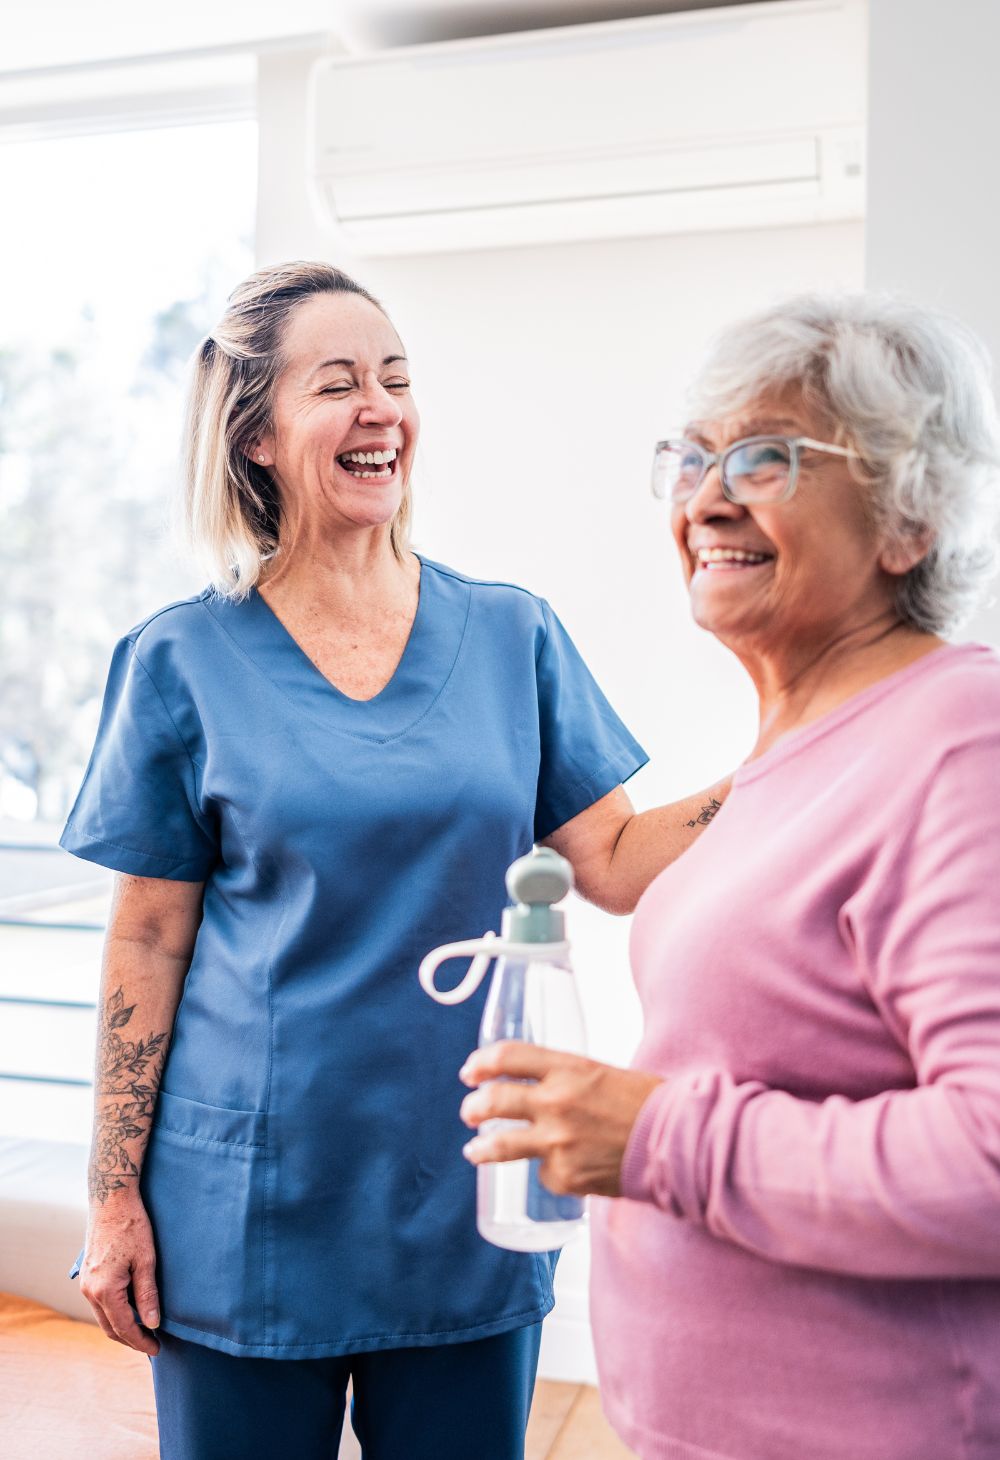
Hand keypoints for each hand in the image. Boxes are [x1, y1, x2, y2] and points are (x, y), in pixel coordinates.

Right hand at [80, 1196, 160, 1354]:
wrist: (111, 1198)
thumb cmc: (132, 1225)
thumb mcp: (146, 1260)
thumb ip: (147, 1294)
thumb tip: (152, 1323)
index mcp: (104, 1290)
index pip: (124, 1327)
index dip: (141, 1341)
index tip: (157, 1349)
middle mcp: (89, 1290)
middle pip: (110, 1327)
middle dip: (131, 1339)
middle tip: (152, 1344)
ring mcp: (86, 1283)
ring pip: (103, 1317)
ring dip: (122, 1327)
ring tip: (144, 1330)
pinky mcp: (88, 1275)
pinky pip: (100, 1303)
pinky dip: (114, 1312)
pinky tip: (131, 1310)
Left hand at [459, 1042, 661, 1197]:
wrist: (675, 1142)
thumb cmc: (645, 1103)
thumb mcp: (599, 1073)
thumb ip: (564, 1078)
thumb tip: (534, 1088)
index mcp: (566, 1068)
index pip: (506, 1056)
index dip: (481, 1063)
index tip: (471, 1071)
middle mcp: (555, 1102)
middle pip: (493, 1101)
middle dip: (473, 1108)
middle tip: (470, 1112)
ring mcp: (556, 1142)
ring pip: (499, 1145)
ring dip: (481, 1148)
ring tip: (474, 1150)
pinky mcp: (565, 1176)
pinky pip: (543, 1173)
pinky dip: (549, 1171)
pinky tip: (564, 1169)